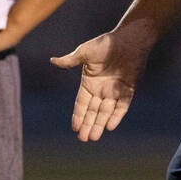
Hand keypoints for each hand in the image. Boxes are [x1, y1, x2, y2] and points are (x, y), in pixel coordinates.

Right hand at [50, 24, 152, 141]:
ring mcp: (115, 91)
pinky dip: (116, 116)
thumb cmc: (105, 44)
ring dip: (99, 124)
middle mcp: (101, 89)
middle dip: (87, 125)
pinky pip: (122, 107)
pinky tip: (109, 126)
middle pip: (93, 111)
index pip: (82, 103)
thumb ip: (70, 61)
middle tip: (83, 139)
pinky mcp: (128, 90)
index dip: (78, 115)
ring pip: (106, 112)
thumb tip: (52, 61)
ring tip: (93, 137)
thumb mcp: (85, 52)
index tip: (74, 128)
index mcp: (89, 82)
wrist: (128, 40)